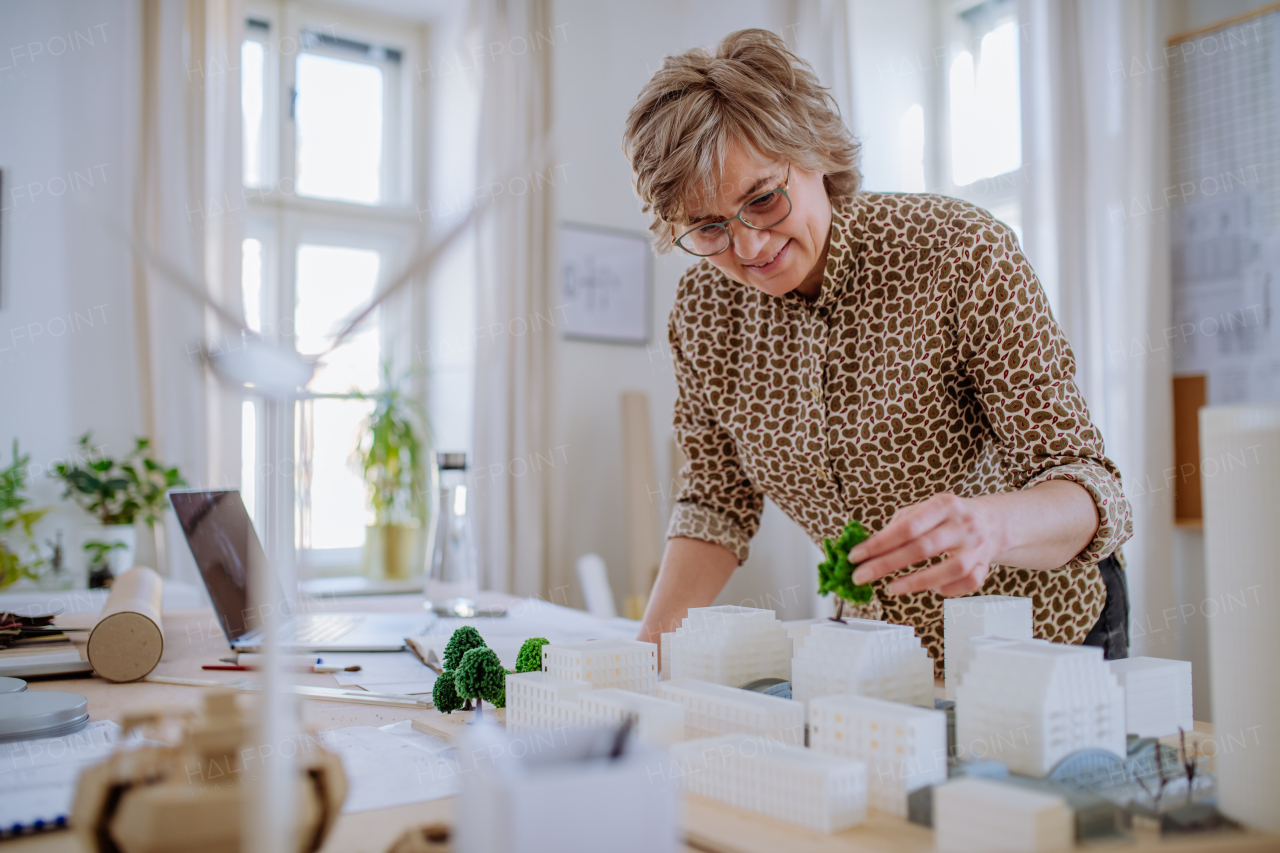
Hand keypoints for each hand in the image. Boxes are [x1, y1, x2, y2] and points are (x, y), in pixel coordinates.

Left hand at [847, 493, 1004, 596]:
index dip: (879, 543)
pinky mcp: (984, 565)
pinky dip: (949, 589)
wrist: (992, 521)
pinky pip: (968, 582)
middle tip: (861, 576)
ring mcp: (976, 547)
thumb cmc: (949, 517)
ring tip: (892, 588)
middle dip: (887, 564)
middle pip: (923, 548)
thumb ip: (900, 524)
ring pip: (950, 569)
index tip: (857, 556)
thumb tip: (870, 545)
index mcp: (944, 505)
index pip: (907, 526)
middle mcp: (962, 525)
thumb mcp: (926, 509)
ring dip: (917, 582)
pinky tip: (932, 588)